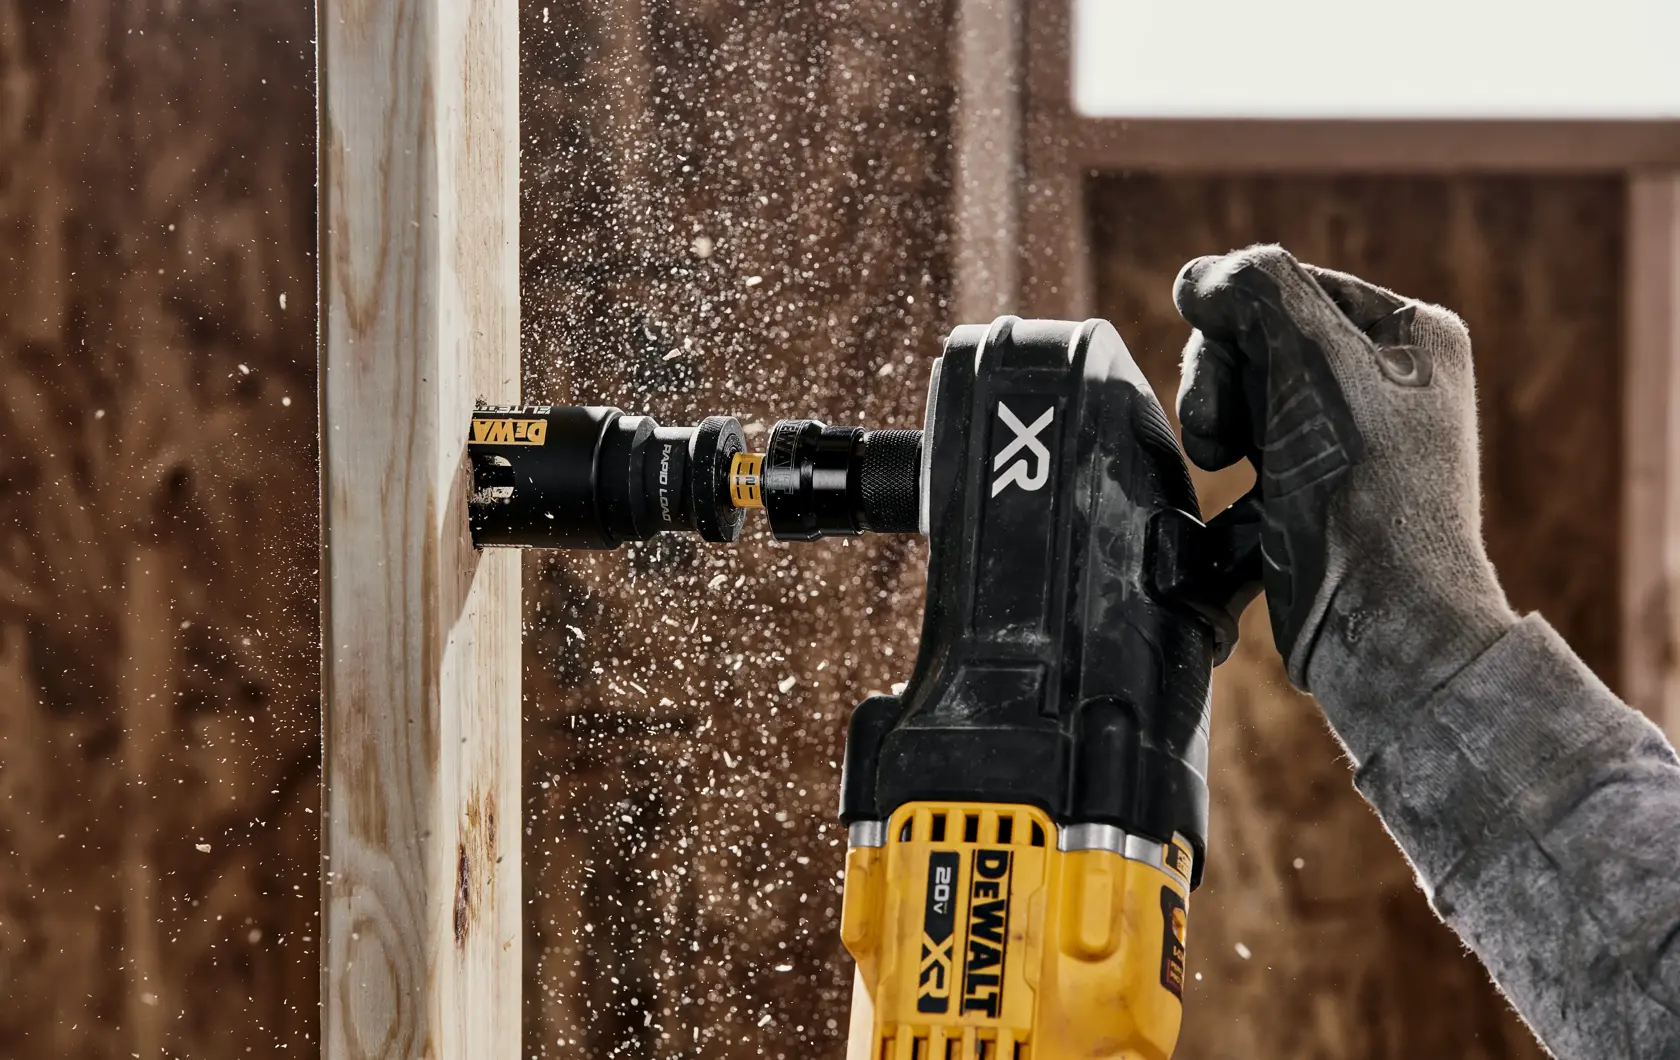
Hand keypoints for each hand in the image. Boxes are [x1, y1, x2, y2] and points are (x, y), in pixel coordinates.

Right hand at [1174, 245, 1517, 762]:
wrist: (1381, 628)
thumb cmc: (1365, 497)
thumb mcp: (1316, 364)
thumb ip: (1256, 291)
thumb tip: (1198, 277)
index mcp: (1408, 336)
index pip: (1286, 285)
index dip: (1237, 321)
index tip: (1225, 361)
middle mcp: (1383, 385)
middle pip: (1256, 341)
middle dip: (1220, 381)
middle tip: (1220, 434)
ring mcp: (1345, 444)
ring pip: (1240, 400)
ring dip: (1212, 430)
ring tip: (1220, 469)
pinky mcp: (1308, 500)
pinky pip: (1241, 463)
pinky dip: (1221, 486)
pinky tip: (1228, 513)